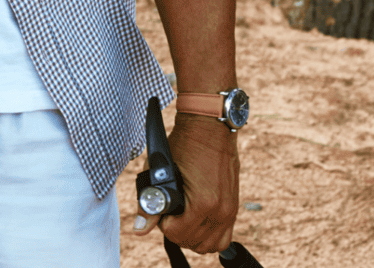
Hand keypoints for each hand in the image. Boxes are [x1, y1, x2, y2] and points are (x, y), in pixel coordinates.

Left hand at [133, 113, 239, 252]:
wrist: (210, 128)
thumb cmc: (183, 145)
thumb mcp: (159, 173)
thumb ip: (150, 204)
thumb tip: (139, 229)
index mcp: (203, 203)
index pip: (177, 234)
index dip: (163, 224)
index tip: (161, 210)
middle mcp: (221, 211)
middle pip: (193, 243)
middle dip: (176, 232)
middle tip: (169, 214)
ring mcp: (230, 210)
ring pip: (210, 245)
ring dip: (192, 237)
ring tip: (181, 219)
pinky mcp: (234, 207)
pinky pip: (224, 237)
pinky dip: (209, 236)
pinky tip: (196, 223)